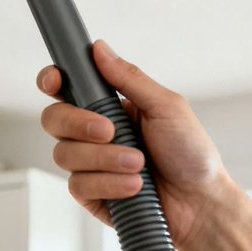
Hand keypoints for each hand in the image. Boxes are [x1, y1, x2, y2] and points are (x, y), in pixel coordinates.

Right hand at [37, 40, 232, 250]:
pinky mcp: (91, 193)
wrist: (200, 202)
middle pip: (54, 119)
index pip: (66, 87)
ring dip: (104, 159)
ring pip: (64, 154)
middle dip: (78, 123)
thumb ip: (130, 78)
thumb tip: (100, 48)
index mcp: (108, 106)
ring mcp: (90, 164)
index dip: (52, 80)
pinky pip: (78, 185)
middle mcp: (93, 133)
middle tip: (110, 131)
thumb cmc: (190, 152)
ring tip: (139, 164)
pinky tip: (134, 186)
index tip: (55, 81)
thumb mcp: (166, 107)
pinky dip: (109, 184)